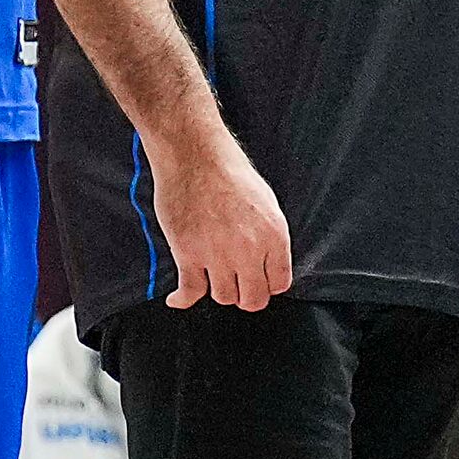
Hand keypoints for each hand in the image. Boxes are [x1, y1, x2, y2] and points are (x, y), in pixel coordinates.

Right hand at [149, 132, 291, 310]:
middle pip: (253, 299)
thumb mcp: (266, 204)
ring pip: (223, 298)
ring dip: (218, 291)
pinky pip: (190, 293)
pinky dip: (183, 300)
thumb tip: (266, 262)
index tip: (258, 281)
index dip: (268, 285)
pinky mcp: (188, 254)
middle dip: (245, 296)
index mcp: (275, 235)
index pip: (280, 283)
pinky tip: (179, 298)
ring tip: (212, 278)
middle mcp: (250, 250)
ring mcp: (218, 255)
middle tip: (237, 286)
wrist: (197, 158)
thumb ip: (268, 237)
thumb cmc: (231, 174)